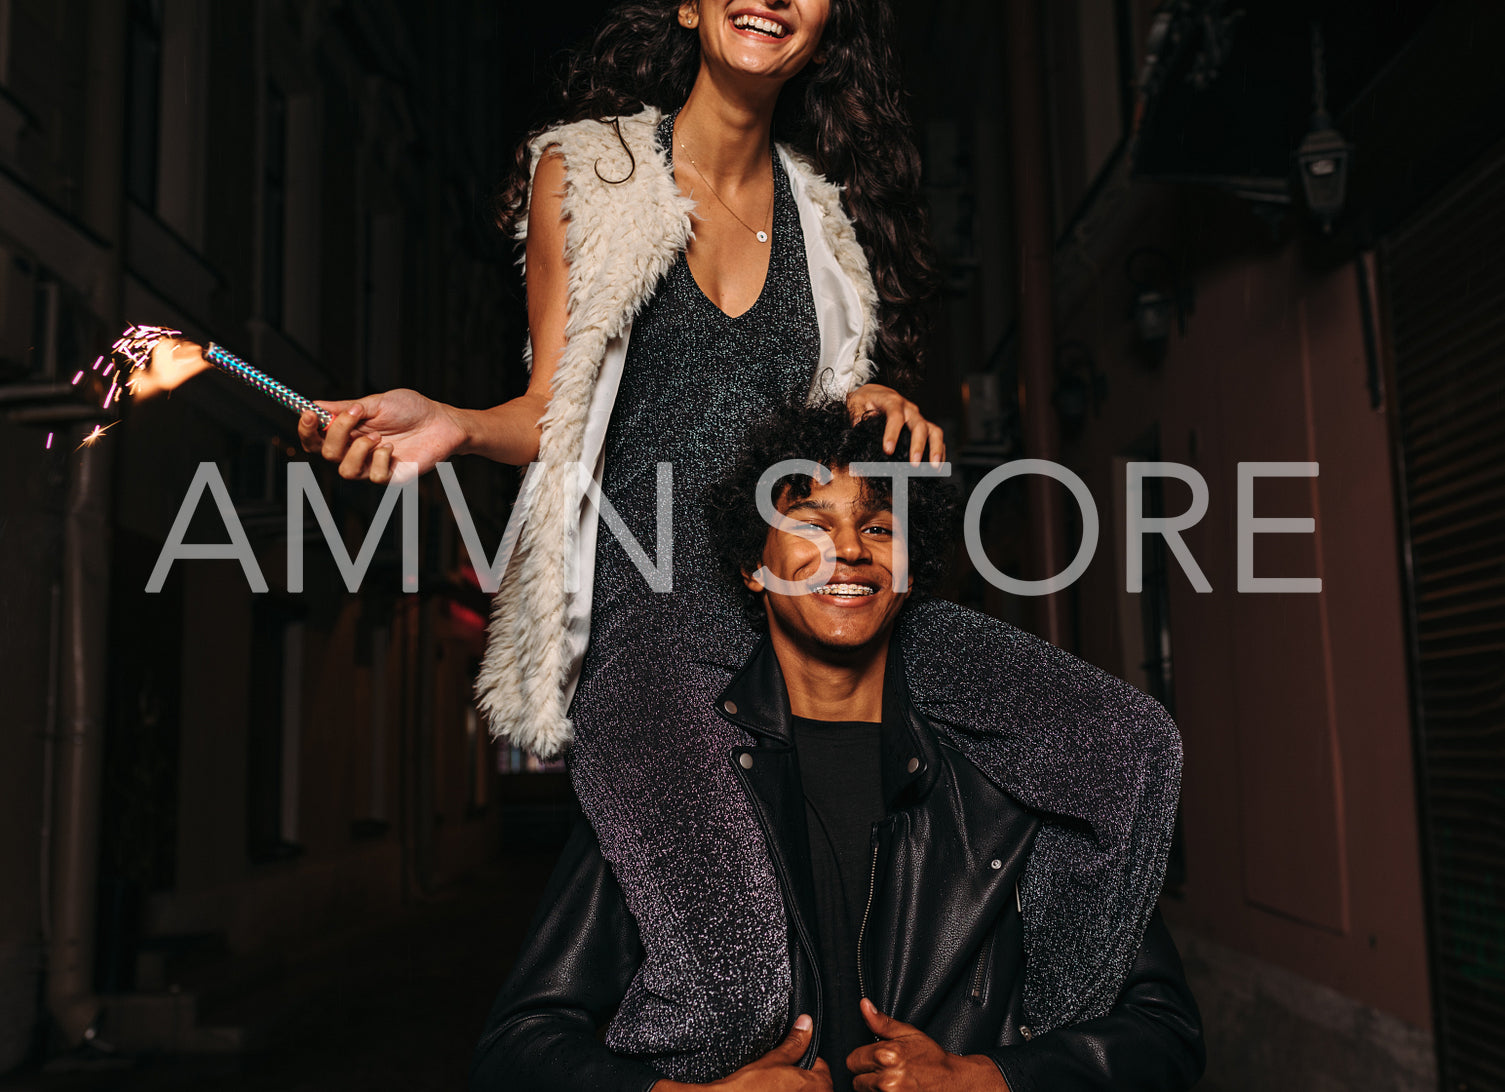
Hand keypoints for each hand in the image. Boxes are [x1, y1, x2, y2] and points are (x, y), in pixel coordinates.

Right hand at [297, 388, 466, 483]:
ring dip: (359, 449)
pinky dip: (381, 460)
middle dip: (336, 434)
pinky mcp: (391, 477)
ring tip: (379, 436)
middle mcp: (356, 451)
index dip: (306, 430)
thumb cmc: (410, 409)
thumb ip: (346, 408)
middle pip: (326, 454)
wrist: (441, 420)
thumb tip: (314, 405)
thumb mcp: (376, 402)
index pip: (315, 439)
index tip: (309, 414)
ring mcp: (372, 467)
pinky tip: (393, 449)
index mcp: (348, 432)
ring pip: (346, 471)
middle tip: (356, 416)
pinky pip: (375, 477)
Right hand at [654, 1015, 832, 1091]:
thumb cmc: (746, 1090)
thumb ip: (793, 1043)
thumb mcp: (772, 1060)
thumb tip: (805, 1024)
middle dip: (801, 1080)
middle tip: (780, 1077)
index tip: (793, 1062)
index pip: (822, 1069)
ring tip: (773, 1088)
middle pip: (816, 1086)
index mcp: (815, 1087)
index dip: (806, 1062)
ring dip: (793, 1090)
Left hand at [845, 385, 945, 466]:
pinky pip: (936, 437)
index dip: (893, 433)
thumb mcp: (856, 402)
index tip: (888, 450)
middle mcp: (909, 409)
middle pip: (919, 425)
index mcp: (892, 401)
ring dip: (935, 449)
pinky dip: (940, 451)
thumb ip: (856, 413)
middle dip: (918, 446)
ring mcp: (918, 417)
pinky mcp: (923, 425)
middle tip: (914, 464)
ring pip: (933, 431)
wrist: (874, 393)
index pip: (895, 416)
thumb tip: (857, 425)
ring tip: (934, 468)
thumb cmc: (865, 400)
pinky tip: (937, 467)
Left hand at [845, 999, 1006, 1091]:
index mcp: (886, 1055)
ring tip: (894, 1081)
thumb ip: (881, 1022)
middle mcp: (886, 1079)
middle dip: (868, 1075)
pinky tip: (897, 1090)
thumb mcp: (908, 1033)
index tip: (876, 1059)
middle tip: (888, 1070)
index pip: (852, 1061)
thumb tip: (864, 1005)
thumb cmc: (931, 1057)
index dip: (863, 1059)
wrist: (953, 1082)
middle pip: (857, 1080)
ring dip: (875, 1089)